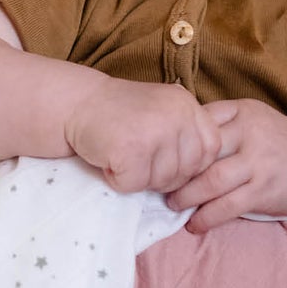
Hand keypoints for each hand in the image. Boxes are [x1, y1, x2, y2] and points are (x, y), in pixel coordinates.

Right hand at [65, 79, 220, 192]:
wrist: (76, 103)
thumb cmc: (119, 113)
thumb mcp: (164, 110)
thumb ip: (187, 133)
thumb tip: (207, 176)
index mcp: (188, 105)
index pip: (210, 150)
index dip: (188, 164)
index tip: (162, 158)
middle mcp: (176, 115)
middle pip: (187, 172)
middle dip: (161, 176)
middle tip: (136, 157)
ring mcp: (155, 131)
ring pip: (162, 182)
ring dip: (139, 178)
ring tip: (122, 155)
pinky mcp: (131, 149)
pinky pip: (135, 185)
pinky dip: (118, 180)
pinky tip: (110, 160)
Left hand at [166, 99, 286, 231]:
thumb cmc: (275, 142)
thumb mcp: (252, 119)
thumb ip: (219, 122)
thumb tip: (172, 132)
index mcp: (242, 112)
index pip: (199, 121)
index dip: (175, 139)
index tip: (159, 154)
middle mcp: (250, 134)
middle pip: (201, 152)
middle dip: (175, 171)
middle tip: (158, 183)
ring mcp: (257, 163)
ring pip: (211, 181)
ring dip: (186, 197)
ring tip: (173, 205)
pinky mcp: (263, 191)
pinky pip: (227, 206)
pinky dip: (206, 218)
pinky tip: (194, 225)